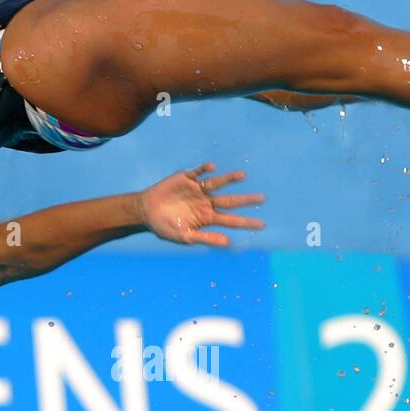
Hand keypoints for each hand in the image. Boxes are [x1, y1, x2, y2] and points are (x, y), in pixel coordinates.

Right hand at [139, 163, 264, 246]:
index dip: (246, 222)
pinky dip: (204, 170)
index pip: (231, 220)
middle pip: (229, 201)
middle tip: (263, 198)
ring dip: (229, 179)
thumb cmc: (166, 227)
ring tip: (242, 176)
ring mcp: (197, 190)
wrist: (147, 212)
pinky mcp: (186, 179)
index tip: (262, 224)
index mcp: (207, 218)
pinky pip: (198, 173)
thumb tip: (228, 243)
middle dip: (246, 200)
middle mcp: (206, 203)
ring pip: (217, 184)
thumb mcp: (186, 237)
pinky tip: (212, 168)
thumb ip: (207, 238)